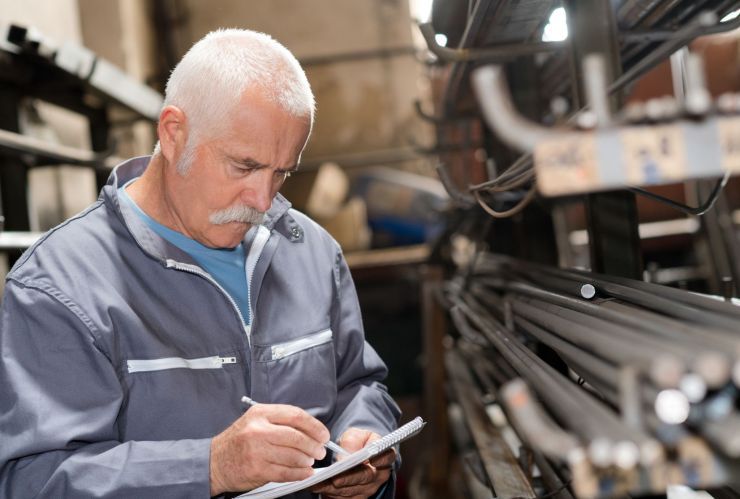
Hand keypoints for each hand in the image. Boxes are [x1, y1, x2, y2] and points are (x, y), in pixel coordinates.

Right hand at [209, 403, 328, 495]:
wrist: (215, 461)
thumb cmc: (239, 441)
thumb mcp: (256, 421)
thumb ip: (281, 421)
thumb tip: (311, 430)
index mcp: (260, 413)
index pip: (295, 415)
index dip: (314, 426)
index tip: (323, 434)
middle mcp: (258, 430)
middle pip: (296, 436)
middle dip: (314, 445)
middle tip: (320, 451)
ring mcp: (257, 451)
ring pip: (293, 456)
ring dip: (307, 461)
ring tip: (310, 461)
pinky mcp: (257, 470)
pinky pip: (285, 473)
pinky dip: (299, 474)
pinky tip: (304, 473)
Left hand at [310, 428, 395, 498]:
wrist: (356, 453)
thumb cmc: (358, 442)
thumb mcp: (356, 434)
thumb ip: (352, 442)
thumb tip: (344, 458)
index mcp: (384, 455)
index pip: (387, 457)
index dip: (381, 459)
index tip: (372, 459)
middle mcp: (379, 475)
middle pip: (365, 478)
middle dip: (349, 478)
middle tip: (335, 478)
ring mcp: (368, 488)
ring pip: (351, 490)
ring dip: (334, 487)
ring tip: (318, 482)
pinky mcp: (356, 497)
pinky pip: (342, 497)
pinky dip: (328, 492)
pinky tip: (316, 486)